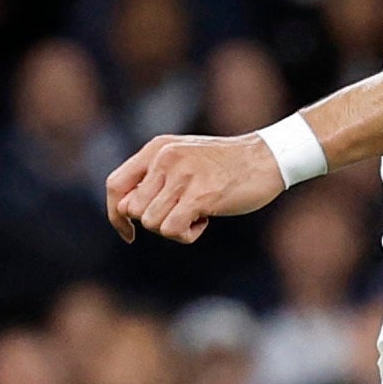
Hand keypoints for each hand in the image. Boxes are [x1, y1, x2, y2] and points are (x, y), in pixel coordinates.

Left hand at [102, 132, 284, 246]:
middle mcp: (165, 159)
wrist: (267, 157)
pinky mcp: (201, 195)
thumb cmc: (225, 164)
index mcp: (157, 148)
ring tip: (196, 215)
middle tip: (180, 214)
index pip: (115, 185)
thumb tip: (127, 210)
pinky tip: (205, 221)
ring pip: (152, 223)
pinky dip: (186, 235)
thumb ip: (155, 177)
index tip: (129, 233)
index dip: (116, 215)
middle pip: (133, 210)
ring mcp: (183, 176)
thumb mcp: (183, 158)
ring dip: (173, 229)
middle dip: (154, 222)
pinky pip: (172, 229)